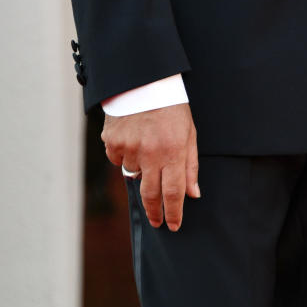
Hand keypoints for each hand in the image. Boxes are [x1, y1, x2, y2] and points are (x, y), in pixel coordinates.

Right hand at [101, 103, 199, 229]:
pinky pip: (118, 159)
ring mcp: (129, 148)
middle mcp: (150, 153)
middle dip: (154, 211)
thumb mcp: (189, 133)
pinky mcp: (112, 142)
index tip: (172, 226)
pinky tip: (133, 137)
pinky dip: (125, 154)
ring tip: (148, 146)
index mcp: (173, 150)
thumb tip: (193, 194)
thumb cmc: (171, 106)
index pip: (174, 192)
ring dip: (141, 169)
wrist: (143, 80)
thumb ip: (190, 165)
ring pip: (133, 173)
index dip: (173, 213)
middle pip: (150, 194)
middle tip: (157, 221)